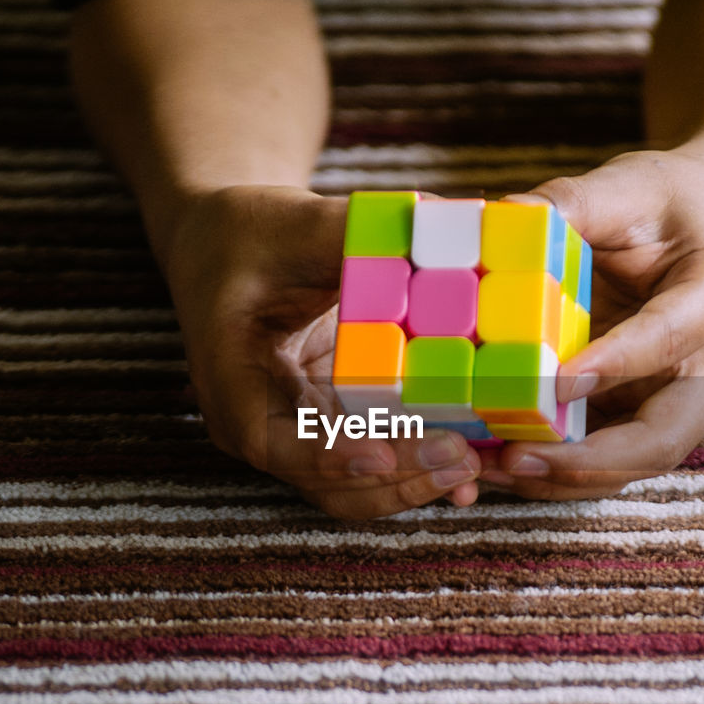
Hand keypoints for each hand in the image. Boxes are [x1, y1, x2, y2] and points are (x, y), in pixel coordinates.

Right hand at [163, 185, 480, 518]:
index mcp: (230, 379)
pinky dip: (422, 467)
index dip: (328, 455)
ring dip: (414, 485)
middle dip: (394, 479)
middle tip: (459, 456)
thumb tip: (433, 216)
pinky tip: (474, 461)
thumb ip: (351, 228)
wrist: (228, 247)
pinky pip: (378, 462)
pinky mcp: (336, 426)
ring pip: (355, 487)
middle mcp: (261, 422)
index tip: (382, 456)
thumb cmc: (249, 232)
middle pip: (324, 480)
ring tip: (473, 464)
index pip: (271, 440)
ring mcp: (300, 432)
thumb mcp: (290, 223)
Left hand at [481, 148, 703, 498]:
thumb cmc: (667, 203)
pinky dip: (558, 466)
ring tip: (492, 469)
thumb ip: (573, 201)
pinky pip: (611, 456)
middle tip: (518, 458)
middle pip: (665, 438)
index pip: (670, 340)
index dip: (617, 365)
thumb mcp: (627, 186)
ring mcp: (688, 401)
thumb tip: (504, 216)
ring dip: (564, 476)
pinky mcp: (652, 414)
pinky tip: (501, 462)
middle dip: (591, 461)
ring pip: (634, 463)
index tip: (557, 383)